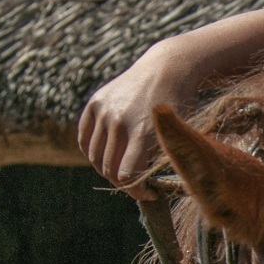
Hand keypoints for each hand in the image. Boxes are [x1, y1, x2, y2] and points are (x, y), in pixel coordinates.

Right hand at [78, 40, 196, 199]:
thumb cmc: (179, 108)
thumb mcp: (177, 135)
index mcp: (143, 133)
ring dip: (107, 170)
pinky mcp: (95, 103)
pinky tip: (107, 158)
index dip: (136, 192)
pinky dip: (92, 153)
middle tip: (136, 184)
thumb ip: (161, 161)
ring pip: (94, 157)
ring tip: (123, 171)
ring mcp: (105, 111)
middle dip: (123, 184)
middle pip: (109, 169)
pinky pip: (84, 138)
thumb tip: (145, 188)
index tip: (149, 193)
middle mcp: (119, 122)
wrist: (167, 70)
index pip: (126, 176)